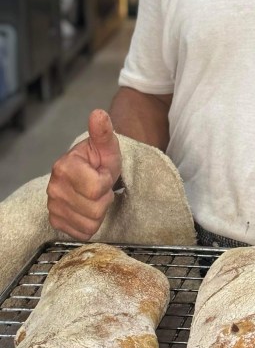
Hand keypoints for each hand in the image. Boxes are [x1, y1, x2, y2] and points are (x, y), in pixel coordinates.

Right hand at [47, 109, 122, 240]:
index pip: (97, 188)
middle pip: (95, 209)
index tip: (103, 173)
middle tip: (100, 186)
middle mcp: (53, 188)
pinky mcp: (57, 221)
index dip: (107, 182)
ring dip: (99, 212)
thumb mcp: (107, 146)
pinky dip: (91, 224)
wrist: (93, 171)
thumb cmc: (101, 159)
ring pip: (90, 223)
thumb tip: (99, 114)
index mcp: (64, 167)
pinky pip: (82, 233)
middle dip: (104, 198)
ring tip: (95, 197)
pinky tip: (88, 209)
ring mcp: (53, 206)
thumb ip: (103, 132)